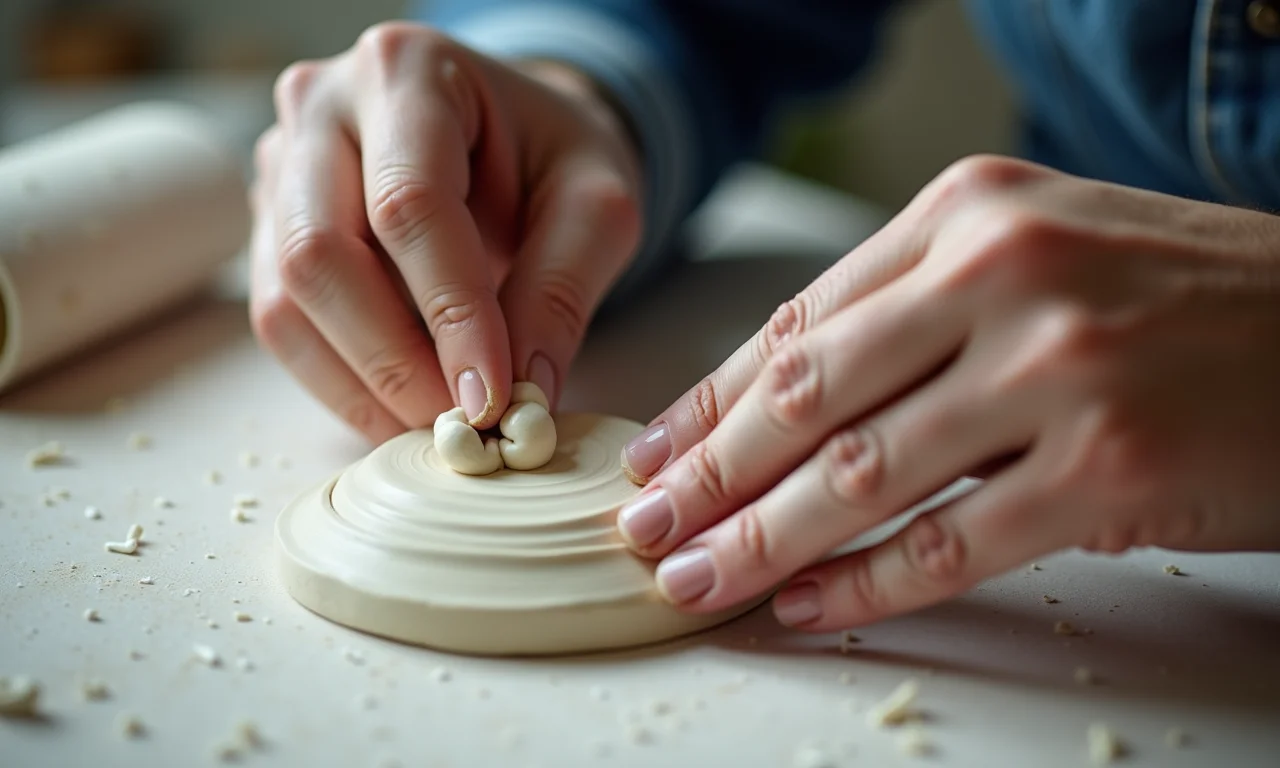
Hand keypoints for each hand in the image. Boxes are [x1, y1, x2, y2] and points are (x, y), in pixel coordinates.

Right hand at [249, 23, 640, 441]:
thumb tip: (522, 397)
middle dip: (395, 360)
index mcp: (409, 72)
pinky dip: (340, 381)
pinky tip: (401, 409)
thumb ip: (562, 291)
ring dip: (361, 382)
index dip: (450, 313)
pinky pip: (282, 321)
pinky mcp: (270, 226)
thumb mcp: (596, 205)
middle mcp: (321, 106)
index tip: (490, 397)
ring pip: (285, 298)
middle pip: (320, 253)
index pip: (409, 206)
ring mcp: (282, 166)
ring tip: (437, 426)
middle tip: (463, 425)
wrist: (513, 139)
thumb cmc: (555, 157)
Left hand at [616, 155, 1279, 631]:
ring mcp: (1056, 369)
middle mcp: (1003, 274)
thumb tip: (777, 401)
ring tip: (695, 578)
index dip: (712, 400)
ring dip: (762, 540)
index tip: (656, 454)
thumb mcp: (1034, 253)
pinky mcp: (1105, 466)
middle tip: (645, 526)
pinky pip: (949, 544)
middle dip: (712, 474)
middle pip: (810, 396)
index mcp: (969, 213)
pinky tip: (805, 605)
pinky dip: (864, 585)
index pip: (799, 321)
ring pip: (863, 475)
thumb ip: (911, 311)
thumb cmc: (1174, 298)